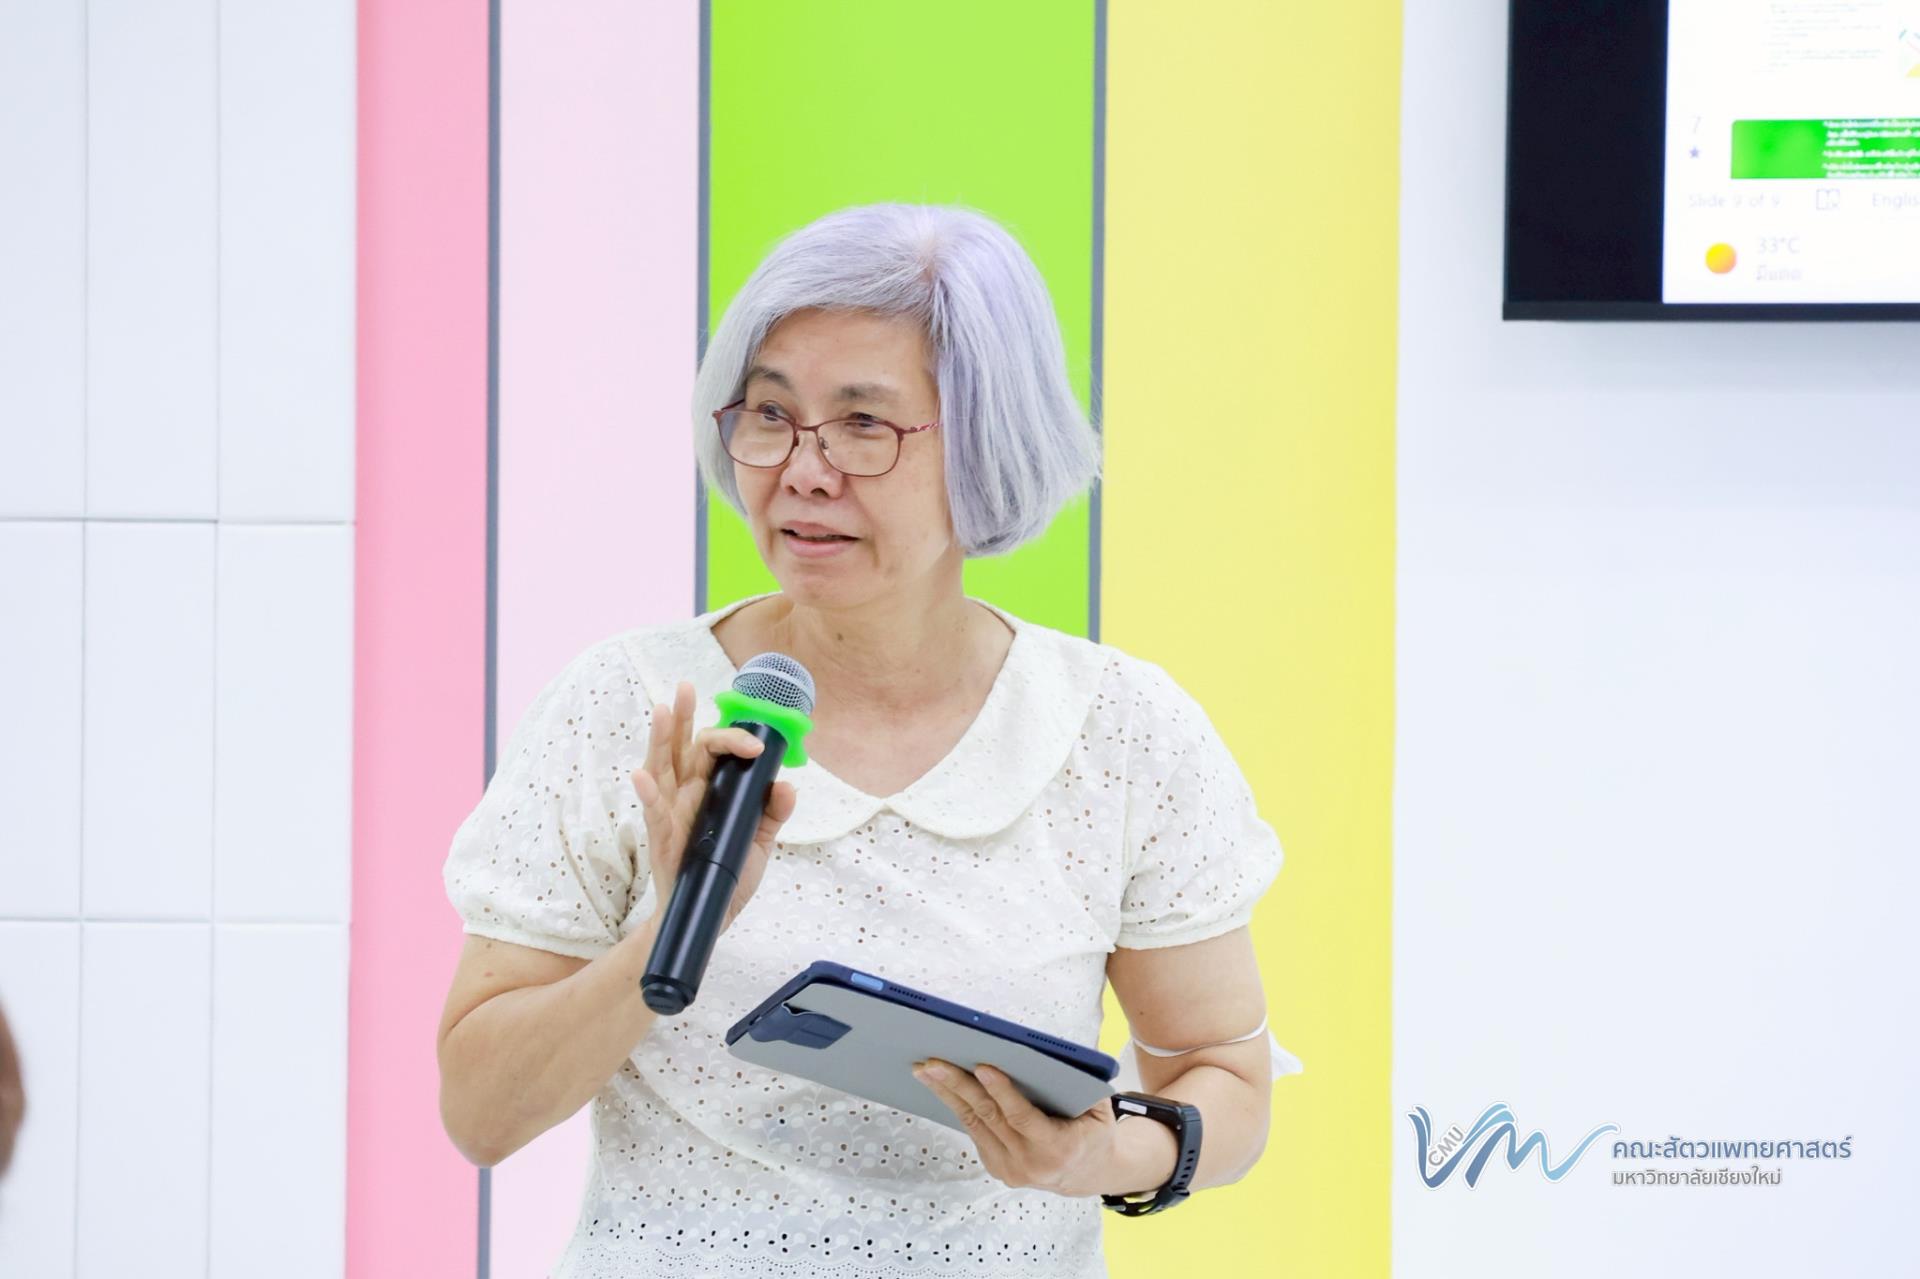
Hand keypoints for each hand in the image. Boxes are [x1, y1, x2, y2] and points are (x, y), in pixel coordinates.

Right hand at [631, 679, 796, 934]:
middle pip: (682, 748)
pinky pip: (654, 813)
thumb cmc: (727, 875)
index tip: (758, 744)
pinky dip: (648, 793)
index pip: (714, 751)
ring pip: (661, 768)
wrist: (709, 917)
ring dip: (661, 740)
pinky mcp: (662, 839)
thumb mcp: (759, 843)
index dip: (733, 739)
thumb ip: (772, 813)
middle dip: (683, 717)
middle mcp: (687, 794)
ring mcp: (671, 813)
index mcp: (709, 789)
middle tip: (686, 687)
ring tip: (663, 710)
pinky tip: (642, 775)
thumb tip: (788, 785)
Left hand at [911, 1059, 1123, 1197]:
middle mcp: (1029, 1164)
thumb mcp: (1099, 1109)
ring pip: (973, 1124)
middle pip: (988, 1117)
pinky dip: (957, 1106)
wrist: (1086, 1173)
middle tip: (933, 1062)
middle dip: (958, 1086)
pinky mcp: (997, 1168)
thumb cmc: (1092, 1132)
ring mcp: (1009, 1169)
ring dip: (947, 1094)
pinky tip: (941, 1086)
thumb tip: (1051, 1052)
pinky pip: (975, 1131)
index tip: (982, 1067)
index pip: (1022, 1117)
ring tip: (925, 1070)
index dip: (1001, 1092)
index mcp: (1057, 1148)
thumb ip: (1082, 1085)